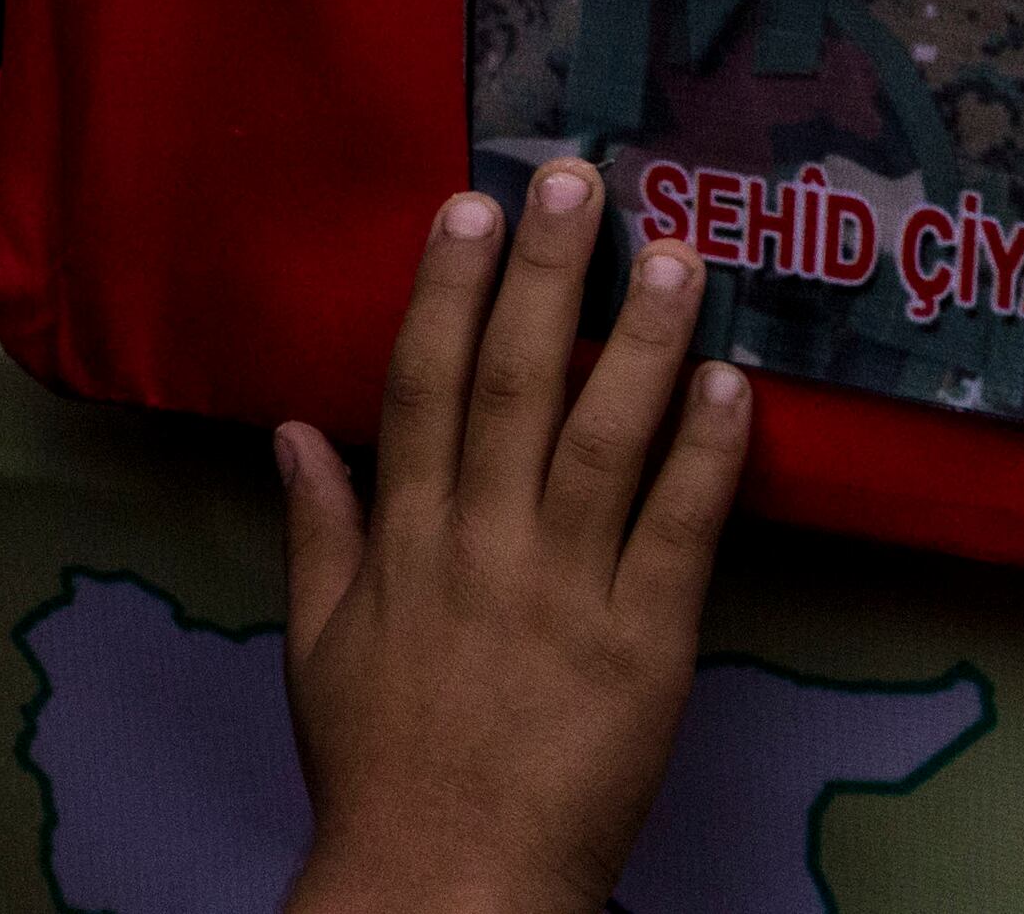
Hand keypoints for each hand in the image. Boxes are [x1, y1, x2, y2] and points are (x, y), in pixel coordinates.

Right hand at [277, 161, 747, 913]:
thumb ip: (318, 530)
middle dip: (544, 277)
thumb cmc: (380, 772)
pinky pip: (678, 534)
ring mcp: (563, 593)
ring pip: (604, 441)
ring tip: (674, 254)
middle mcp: (480, 546)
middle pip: (512, 386)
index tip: (472, 207)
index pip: (422, 387)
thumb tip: (294, 431)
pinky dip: (705, 457)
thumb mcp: (321, 647)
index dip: (447, 290)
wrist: (445, 887)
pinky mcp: (643, 649)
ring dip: (638, 340)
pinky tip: (729, 385)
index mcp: (404, 541)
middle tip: (577, 181)